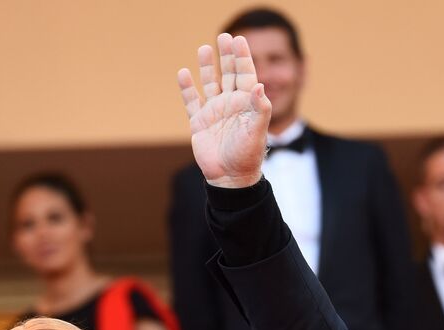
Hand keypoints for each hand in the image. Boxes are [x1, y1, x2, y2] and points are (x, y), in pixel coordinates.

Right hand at [176, 33, 272, 187]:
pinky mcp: (200, 122)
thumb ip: (260, 108)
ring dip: (207, 67)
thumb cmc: (247, 156)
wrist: (230, 178)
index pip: (245, 75)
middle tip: (224, 36)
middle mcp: (231, 105)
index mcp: (247, 105)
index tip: (239, 39)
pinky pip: (191, 101)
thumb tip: (259, 85)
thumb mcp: (257, 131)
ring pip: (210, 84)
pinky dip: (187, 88)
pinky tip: (183, 73)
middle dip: (227, 56)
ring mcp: (214, 112)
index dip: (242, 57)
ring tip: (205, 48)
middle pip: (228, 74)